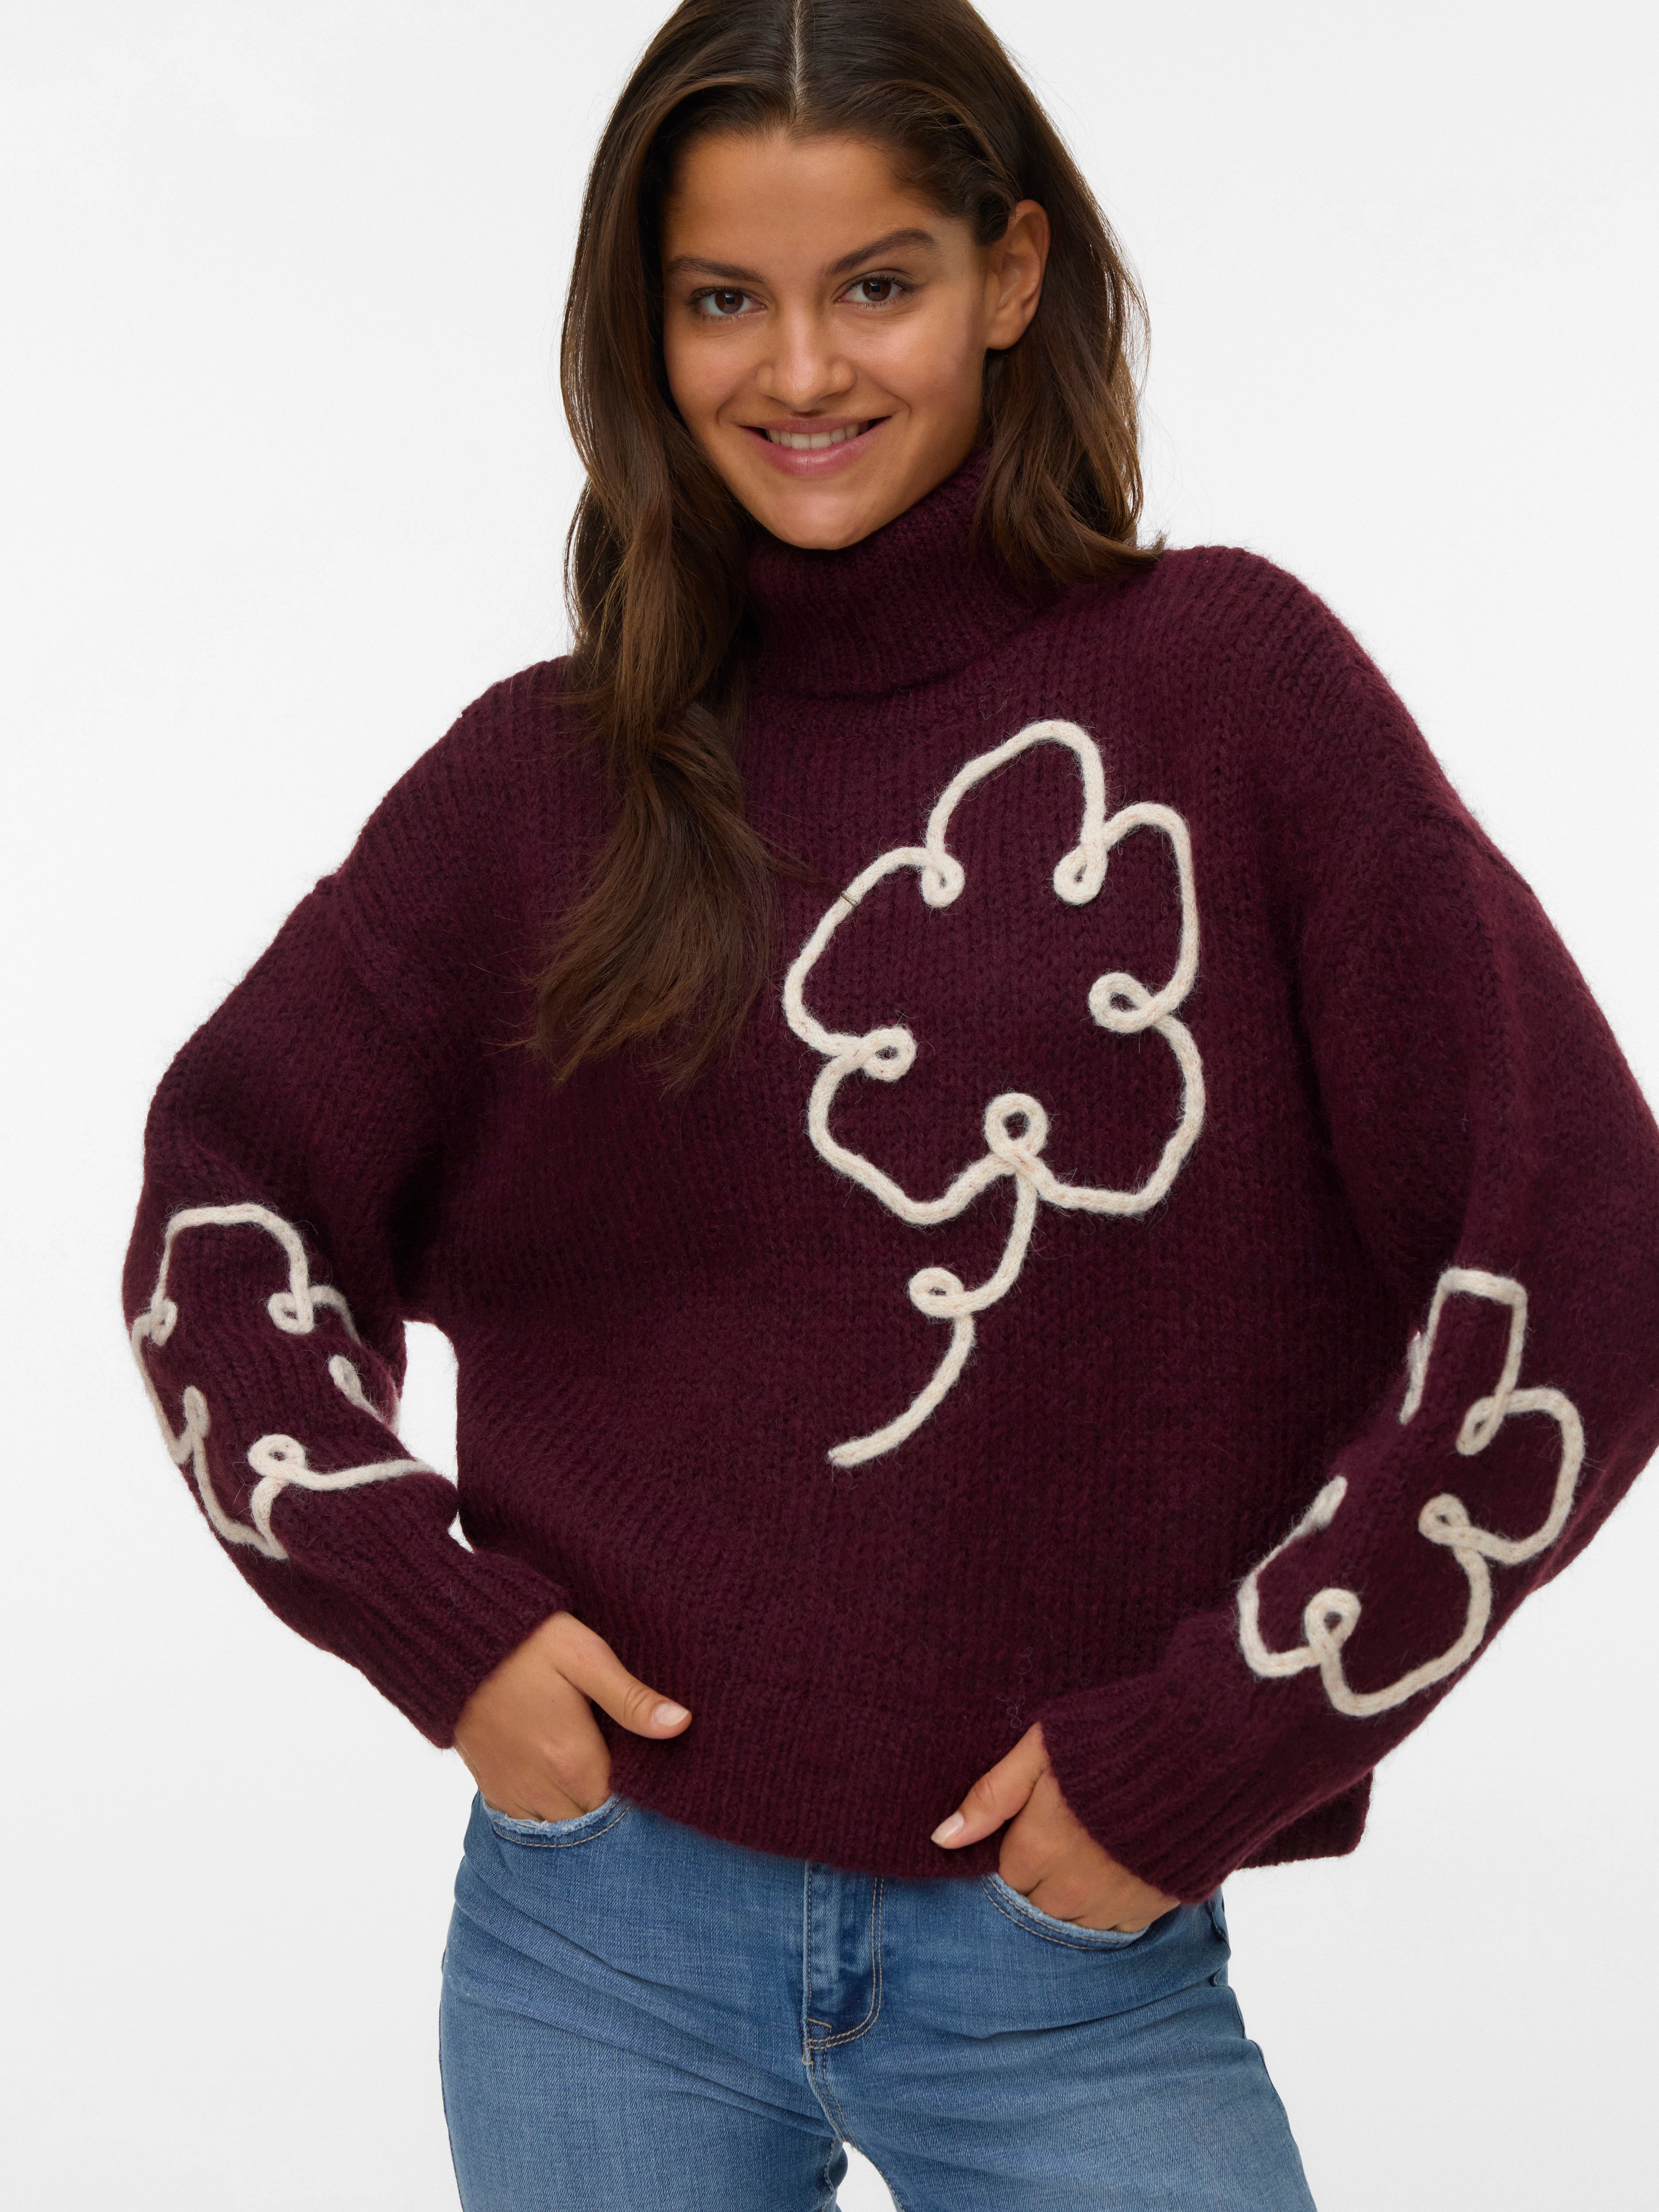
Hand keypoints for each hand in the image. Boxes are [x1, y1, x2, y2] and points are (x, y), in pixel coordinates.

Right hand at [452, 1609, 691, 1821]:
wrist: (456, 1642)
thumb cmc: (528, 1643)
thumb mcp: (586, 1658)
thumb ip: (631, 1699)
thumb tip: (682, 1723)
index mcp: (573, 1760)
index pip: (623, 1804)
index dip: (639, 1789)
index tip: (648, 1767)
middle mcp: (543, 1788)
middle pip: (593, 1820)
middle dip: (611, 1802)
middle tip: (622, 1766)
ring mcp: (513, 1792)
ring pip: (560, 1827)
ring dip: (579, 1809)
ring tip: (592, 1773)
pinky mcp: (491, 1787)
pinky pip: (527, 1821)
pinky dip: (547, 1810)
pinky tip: (558, 1781)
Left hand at [930, 1720, 1180, 1931]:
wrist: (1201, 1750)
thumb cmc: (1113, 1738)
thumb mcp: (1039, 1750)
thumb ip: (991, 1796)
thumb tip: (943, 1838)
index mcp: (1039, 1848)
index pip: (1008, 1871)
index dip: (1021, 1842)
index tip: (1039, 1818)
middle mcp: (1073, 1888)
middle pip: (1039, 1900)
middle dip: (1046, 1871)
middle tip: (1069, 1828)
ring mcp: (1115, 1903)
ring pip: (1077, 1917)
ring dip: (1078, 1891)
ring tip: (1097, 1844)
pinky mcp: (1154, 1907)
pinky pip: (1117, 1923)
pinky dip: (1114, 1900)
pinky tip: (1124, 1861)